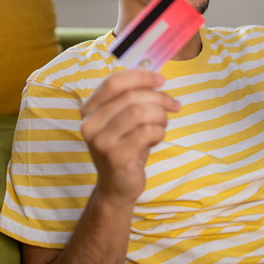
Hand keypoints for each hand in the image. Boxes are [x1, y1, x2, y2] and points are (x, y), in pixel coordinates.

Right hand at [80, 69, 179, 205]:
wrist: (116, 187)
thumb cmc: (125, 147)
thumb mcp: (123, 119)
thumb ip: (133, 97)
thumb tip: (155, 76)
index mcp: (90, 110)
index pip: (113, 82)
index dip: (139, 76)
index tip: (160, 79)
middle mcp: (90, 124)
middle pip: (130, 96)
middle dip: (158, 97)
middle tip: (174, 105)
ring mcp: (101, 141)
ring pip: (140, 113)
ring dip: (160, 116)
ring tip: (162, 124)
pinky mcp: (116, 157)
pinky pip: (147, 132)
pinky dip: (159, 132)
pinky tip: (157, 139)